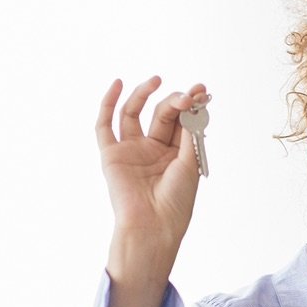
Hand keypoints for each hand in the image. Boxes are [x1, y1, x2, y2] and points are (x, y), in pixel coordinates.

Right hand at [95, 76, 206, 286]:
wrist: (154, 225)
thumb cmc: (176, 202)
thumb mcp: (189, 164)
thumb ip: (188, 135)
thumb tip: (192, 106)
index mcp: (175, 156)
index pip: (181, 123)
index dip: (190, 106)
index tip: (202, 90)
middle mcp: (152, 151)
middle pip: (161, 116)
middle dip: (175, 102)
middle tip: (187, 96)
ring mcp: (131, 151)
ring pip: (134, 114)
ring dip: (144, 94)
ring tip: (157, 81)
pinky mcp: (111, 155)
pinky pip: (104, 125)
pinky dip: (108, 103)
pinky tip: (118, 84)